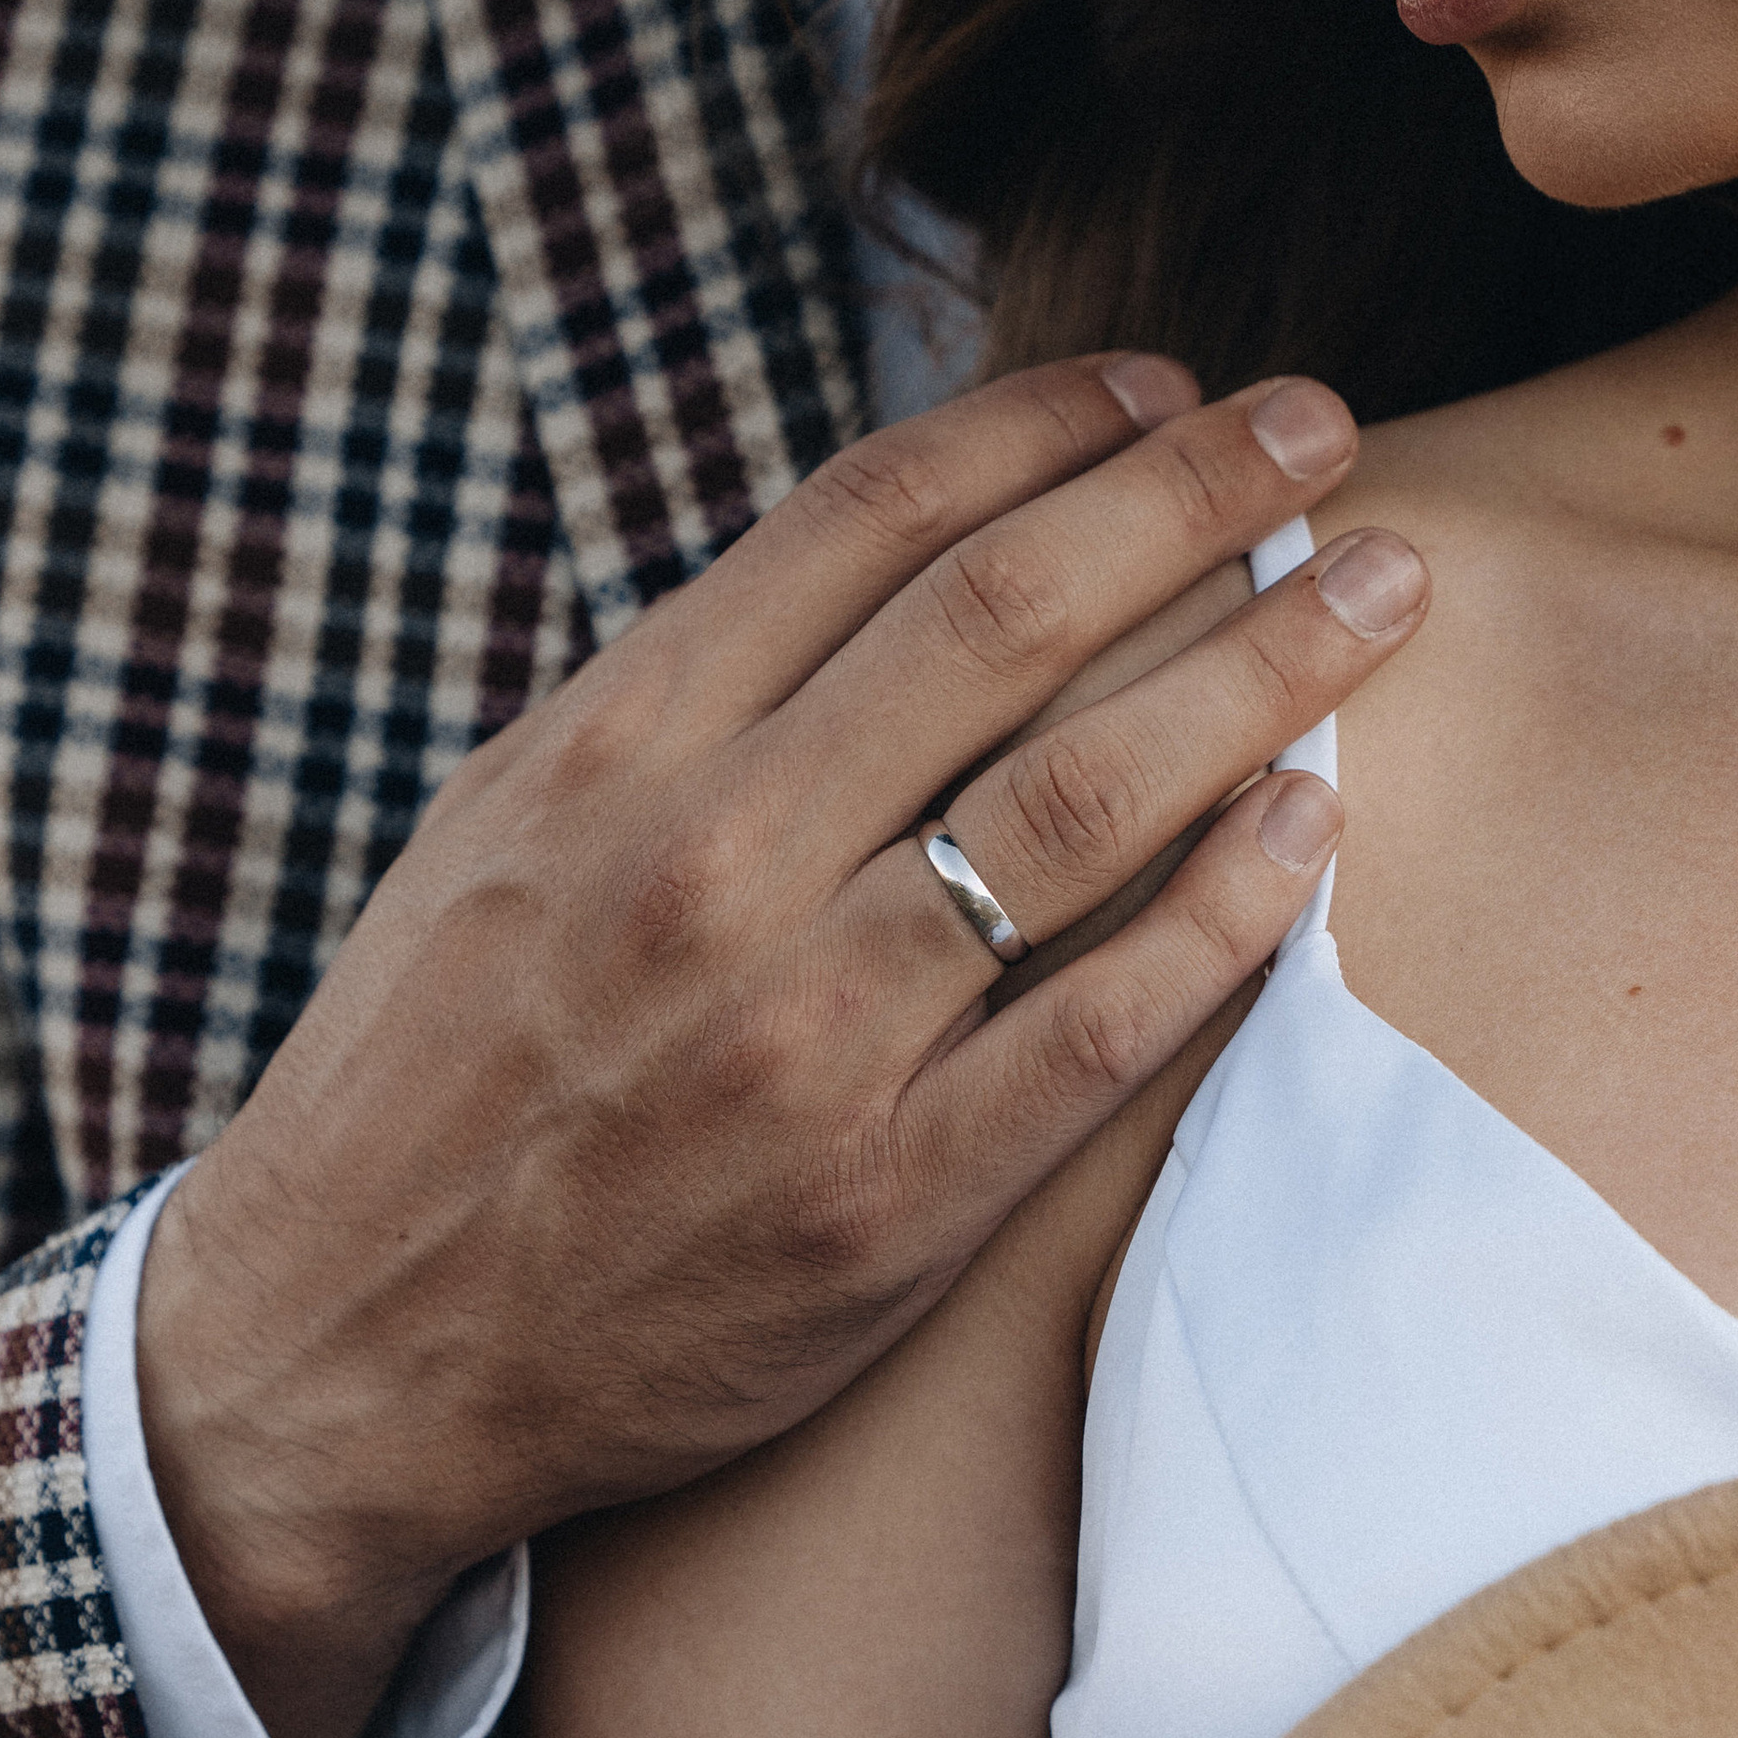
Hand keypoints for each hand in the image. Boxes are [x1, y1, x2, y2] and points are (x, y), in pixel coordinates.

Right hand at [135, 355, 1427, 1737]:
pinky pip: (1093, 1031)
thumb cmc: (437, 1076)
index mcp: (616, 747)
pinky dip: (1221, 918)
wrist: (355, 1352)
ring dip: (1260, 671)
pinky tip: (1312, 828)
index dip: (1043, 425)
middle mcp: (715, 864)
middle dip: (1193, 496)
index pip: (871, 518)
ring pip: (1080, 804)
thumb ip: (681, 703)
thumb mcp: (506, 831)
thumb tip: (875, 573)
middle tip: (1325, 433)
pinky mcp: (884, 1205)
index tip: (1161, 385)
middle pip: (1008, 619)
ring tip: (1382, 589)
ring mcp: (806, 1038)